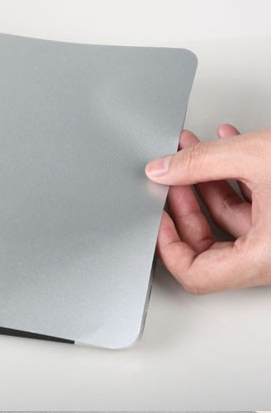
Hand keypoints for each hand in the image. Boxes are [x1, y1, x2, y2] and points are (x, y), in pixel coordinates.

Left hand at [145, 125, 270, 293]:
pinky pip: (255, 207)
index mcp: (266, 259)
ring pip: (232, 219)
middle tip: (171, 174)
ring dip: (210, 180)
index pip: (195, 273)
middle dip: (186, 201)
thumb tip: (164, 168)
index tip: (155, 216)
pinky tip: (227, 146)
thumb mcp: (257, 156)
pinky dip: (238, 178)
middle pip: (209, 244)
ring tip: (194, 149)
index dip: (166, 243)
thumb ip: (202, 161)